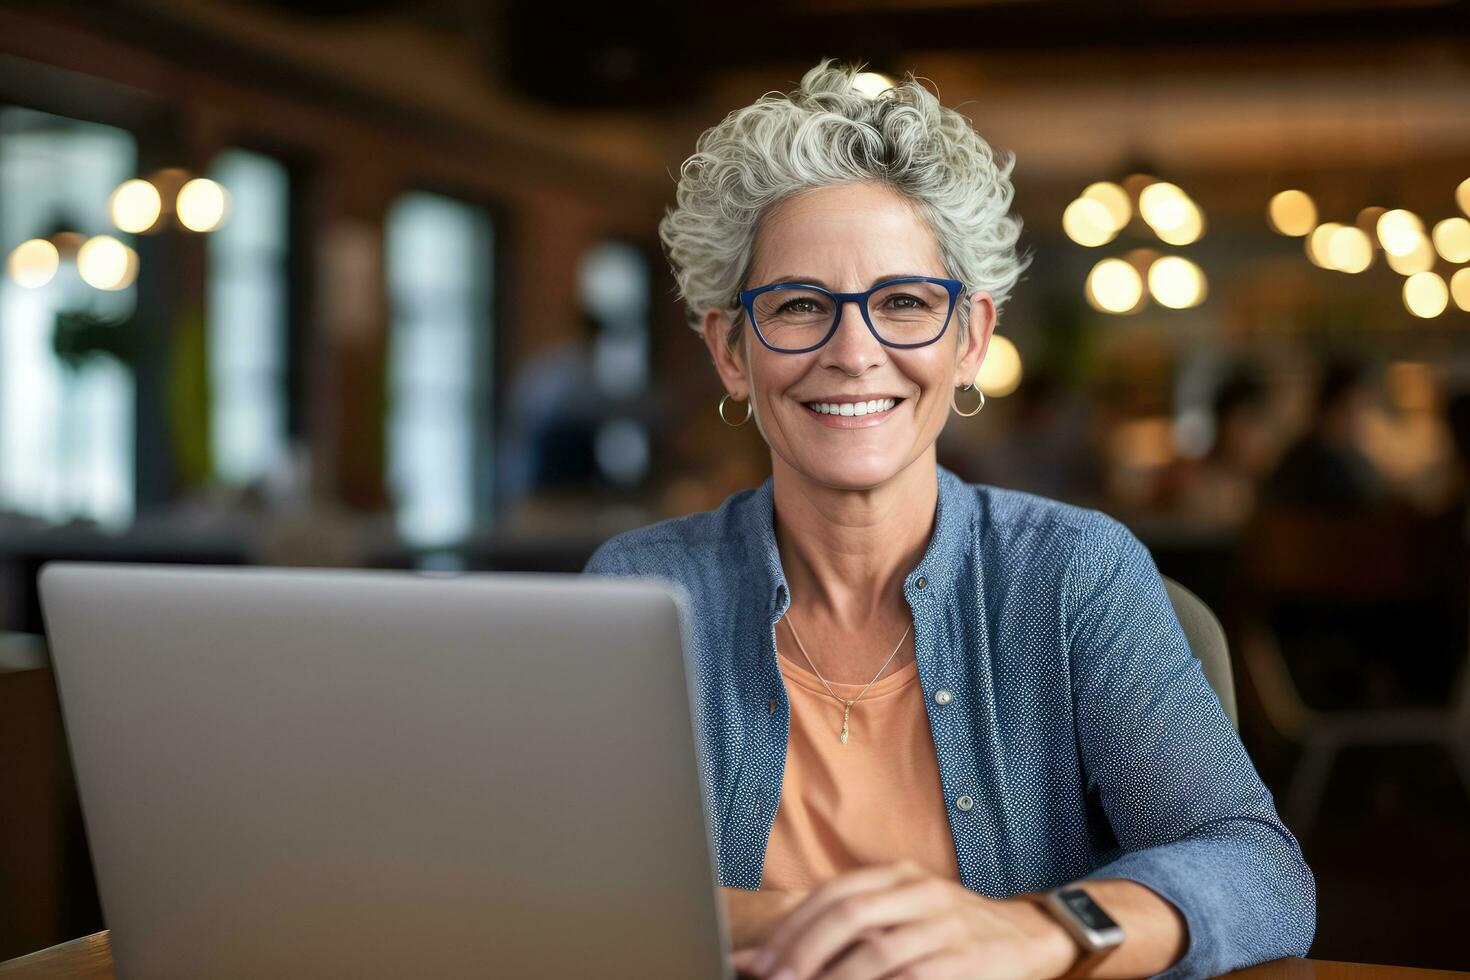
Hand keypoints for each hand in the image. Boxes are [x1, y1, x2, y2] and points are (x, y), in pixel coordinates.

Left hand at [729, 860, 1077, 979]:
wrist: (1033, 934)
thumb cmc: (953, 931)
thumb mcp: (905, 914)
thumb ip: (850, 928)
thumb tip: (769, 956)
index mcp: (900, 876)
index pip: (833, 894)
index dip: (791, 928)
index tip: (758, 961)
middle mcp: (922, 892)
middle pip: (850, 915)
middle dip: (804, 952)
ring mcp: (947, 925)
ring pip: (880, 950)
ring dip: (836, 977)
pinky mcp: (970, 959)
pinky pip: (916, 976)